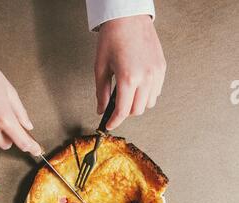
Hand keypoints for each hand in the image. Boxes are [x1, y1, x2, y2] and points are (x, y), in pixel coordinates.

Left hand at [95, 15, 165, 129]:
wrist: (128, 16)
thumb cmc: (112, 37)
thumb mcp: (101, 67)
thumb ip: (101, 92)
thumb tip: (101, 110)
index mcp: (128, 78)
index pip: (123, 111)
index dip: (114, 122)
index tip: (109, 125)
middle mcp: (145, 77)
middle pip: (137, 110)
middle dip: (125, 112)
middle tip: (116, 107)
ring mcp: (156, 73)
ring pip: (149, 103)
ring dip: (137, 104)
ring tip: (128, 95)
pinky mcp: (162, 68)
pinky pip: (156, 91)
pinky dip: (147, 94)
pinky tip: (138, 86)